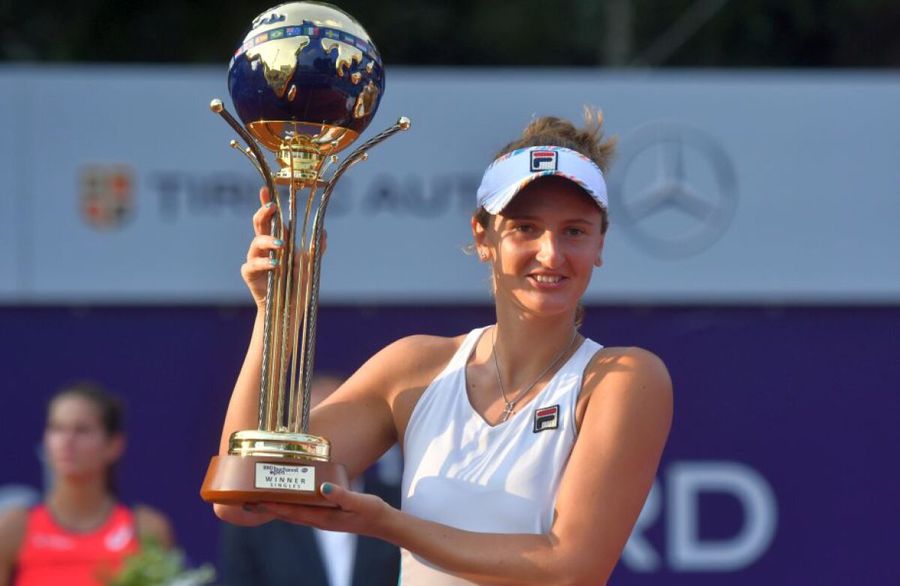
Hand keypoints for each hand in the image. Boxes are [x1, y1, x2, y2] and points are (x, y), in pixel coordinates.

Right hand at [240, 187, 327, 309]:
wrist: (288, 310)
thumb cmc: (297, 285)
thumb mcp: (310, 266)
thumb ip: (315, 250)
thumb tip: (323, 232)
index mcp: (277, 240)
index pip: (271, 218)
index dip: (266, 202)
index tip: (266, 188)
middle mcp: (264, 247)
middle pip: (259, 224)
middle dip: (263, 213)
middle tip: (272, 208)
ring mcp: (255, 259)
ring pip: (256, 242)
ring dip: (269, 241)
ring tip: (282, 245)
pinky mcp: (250, 273)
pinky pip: (253, 264)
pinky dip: (264, 263)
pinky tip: (275, 264)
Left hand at [256, 482, 390, 537]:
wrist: (383, 524)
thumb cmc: (372, 511)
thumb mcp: (359, 502)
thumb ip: (341, 495)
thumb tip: (322, 487)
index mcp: (322, 517)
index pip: (291, 511)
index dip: (272, 505)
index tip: (254, 499)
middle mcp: (318, 520)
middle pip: (286, 514)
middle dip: (266, 507)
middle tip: (245, 499)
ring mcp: (321, 519)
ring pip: (291, 513)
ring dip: (275, 506)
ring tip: (258, 499)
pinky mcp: (325, 514)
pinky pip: (301, 510)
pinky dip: (288, 505)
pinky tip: (285, 498)